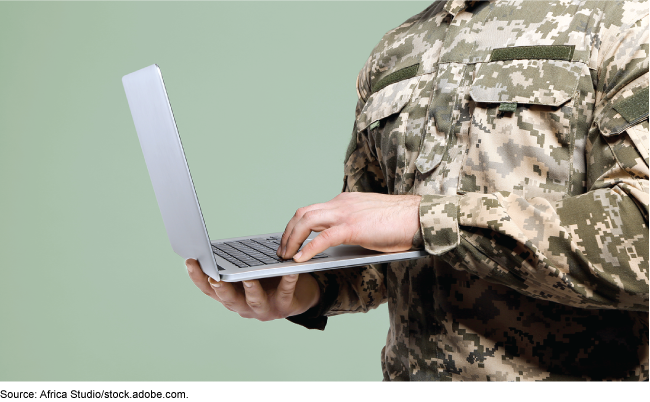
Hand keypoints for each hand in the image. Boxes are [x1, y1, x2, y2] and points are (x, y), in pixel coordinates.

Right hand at [185, 259, 319, 320]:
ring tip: (249, 278)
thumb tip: (218, 245)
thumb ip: (235, 264)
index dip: (198, 278)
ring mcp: (264, 308)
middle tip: (214, 278)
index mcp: (232, 296)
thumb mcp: (247, 272)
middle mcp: (244, 306)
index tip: (190, 262)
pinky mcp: (285, 305)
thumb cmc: (267, 279)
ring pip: (255, 300)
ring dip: (251, 289)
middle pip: (229, 299)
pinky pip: (286, 292)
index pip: (209, 289)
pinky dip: (287, 281)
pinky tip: (288, 271)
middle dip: (220, 289)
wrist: (297, 295)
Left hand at [278, 192, 420, 261]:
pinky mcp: (353, 227)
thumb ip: (352, 227)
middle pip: (303, 213)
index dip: (297, 226)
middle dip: (288, 232)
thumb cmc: (401, 222)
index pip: (312, 210)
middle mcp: (341, 203)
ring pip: (306, 221)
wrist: (420, 217)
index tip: (290, 240)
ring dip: (292, 240)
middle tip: (282, 250)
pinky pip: (322, 238)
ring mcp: (346, 214)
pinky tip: (301, 260)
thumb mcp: (370, 222)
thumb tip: (338, 245)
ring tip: (287, 256)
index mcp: (345, 201)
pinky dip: (308, 248)